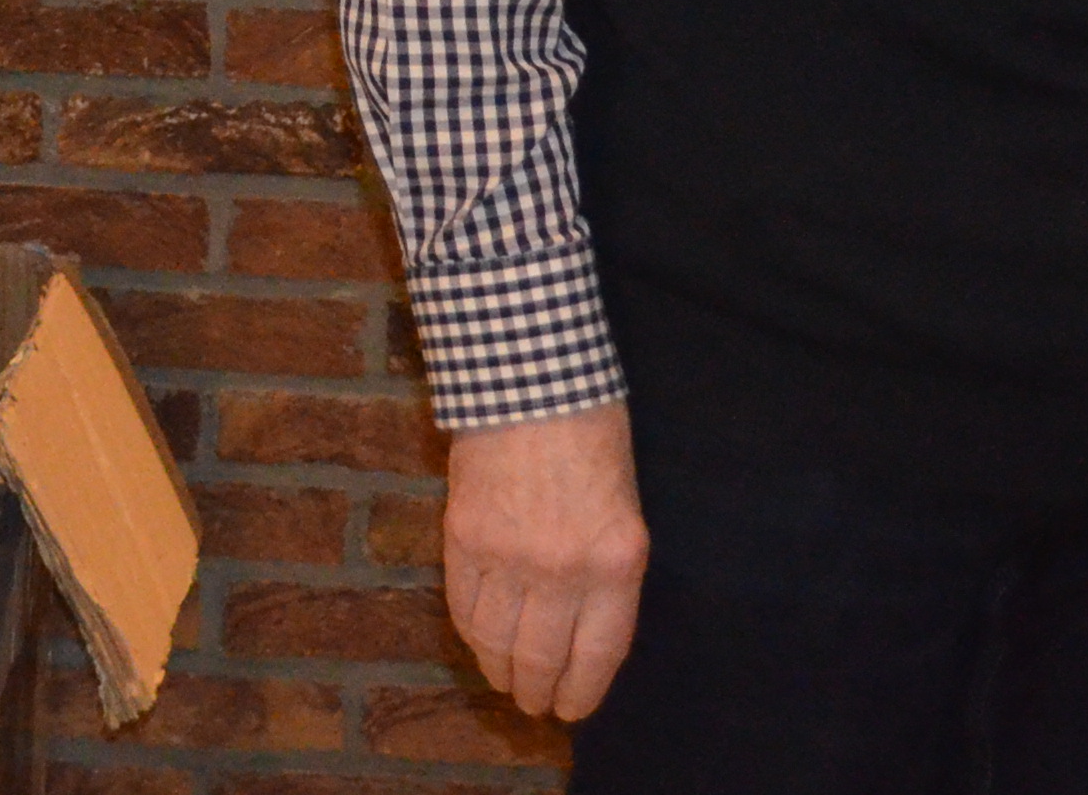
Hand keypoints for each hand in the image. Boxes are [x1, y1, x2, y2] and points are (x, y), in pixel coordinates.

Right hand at [440, 401, 646, 725]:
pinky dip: (469, 632)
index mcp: (617, 562)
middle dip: (537, 690)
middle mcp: (563, 570)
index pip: (597, 656)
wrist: (530, 376)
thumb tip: (579, 630)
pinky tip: (478, 640)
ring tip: (503, 679)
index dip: (581, 693)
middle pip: (542, 658)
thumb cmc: (590, 433)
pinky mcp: (464, 537)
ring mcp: (508, 556)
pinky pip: (463, 605)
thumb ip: (606, 570)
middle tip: (534, 702)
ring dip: (499, 670)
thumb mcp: (624, 507)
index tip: (571, 709)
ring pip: (496, 641)